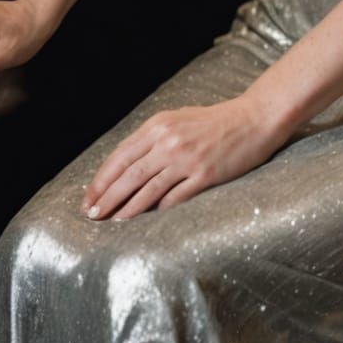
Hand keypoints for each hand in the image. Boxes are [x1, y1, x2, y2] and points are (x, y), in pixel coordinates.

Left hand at [83, 94, 284, 219]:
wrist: (253, 119)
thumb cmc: (215, 122)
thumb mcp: (178, 120)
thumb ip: (152, 139)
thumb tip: (126, 165)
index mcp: (158, 126)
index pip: (120, 156)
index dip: (101, 180)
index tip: (88, 198)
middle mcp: (169, 141)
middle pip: (128, 175)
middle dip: (106, 198)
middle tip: (92, 216)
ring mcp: (187, 159)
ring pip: (147, 189)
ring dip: (126, 209)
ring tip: (112, 223)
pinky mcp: (206, 175)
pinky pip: (175, 198)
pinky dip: (158, 211)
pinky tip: (146, 223)